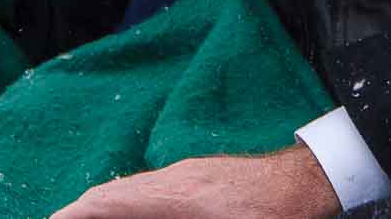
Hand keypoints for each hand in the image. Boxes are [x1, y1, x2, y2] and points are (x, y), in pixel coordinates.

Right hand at [53, 145, 341, 218]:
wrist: (314, 180)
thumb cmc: (278, 213)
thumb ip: (173, 215)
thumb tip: (142, 207)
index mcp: (178, 192)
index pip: (111, 199)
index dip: (77, 213)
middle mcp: (177, 178)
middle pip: (114, 194)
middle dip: (83, 212)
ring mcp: (189, 175)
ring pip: (132, 192)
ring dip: (106, 209)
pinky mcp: (200, 180)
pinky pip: (151, 192)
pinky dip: (129, 206)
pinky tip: (129, 216)